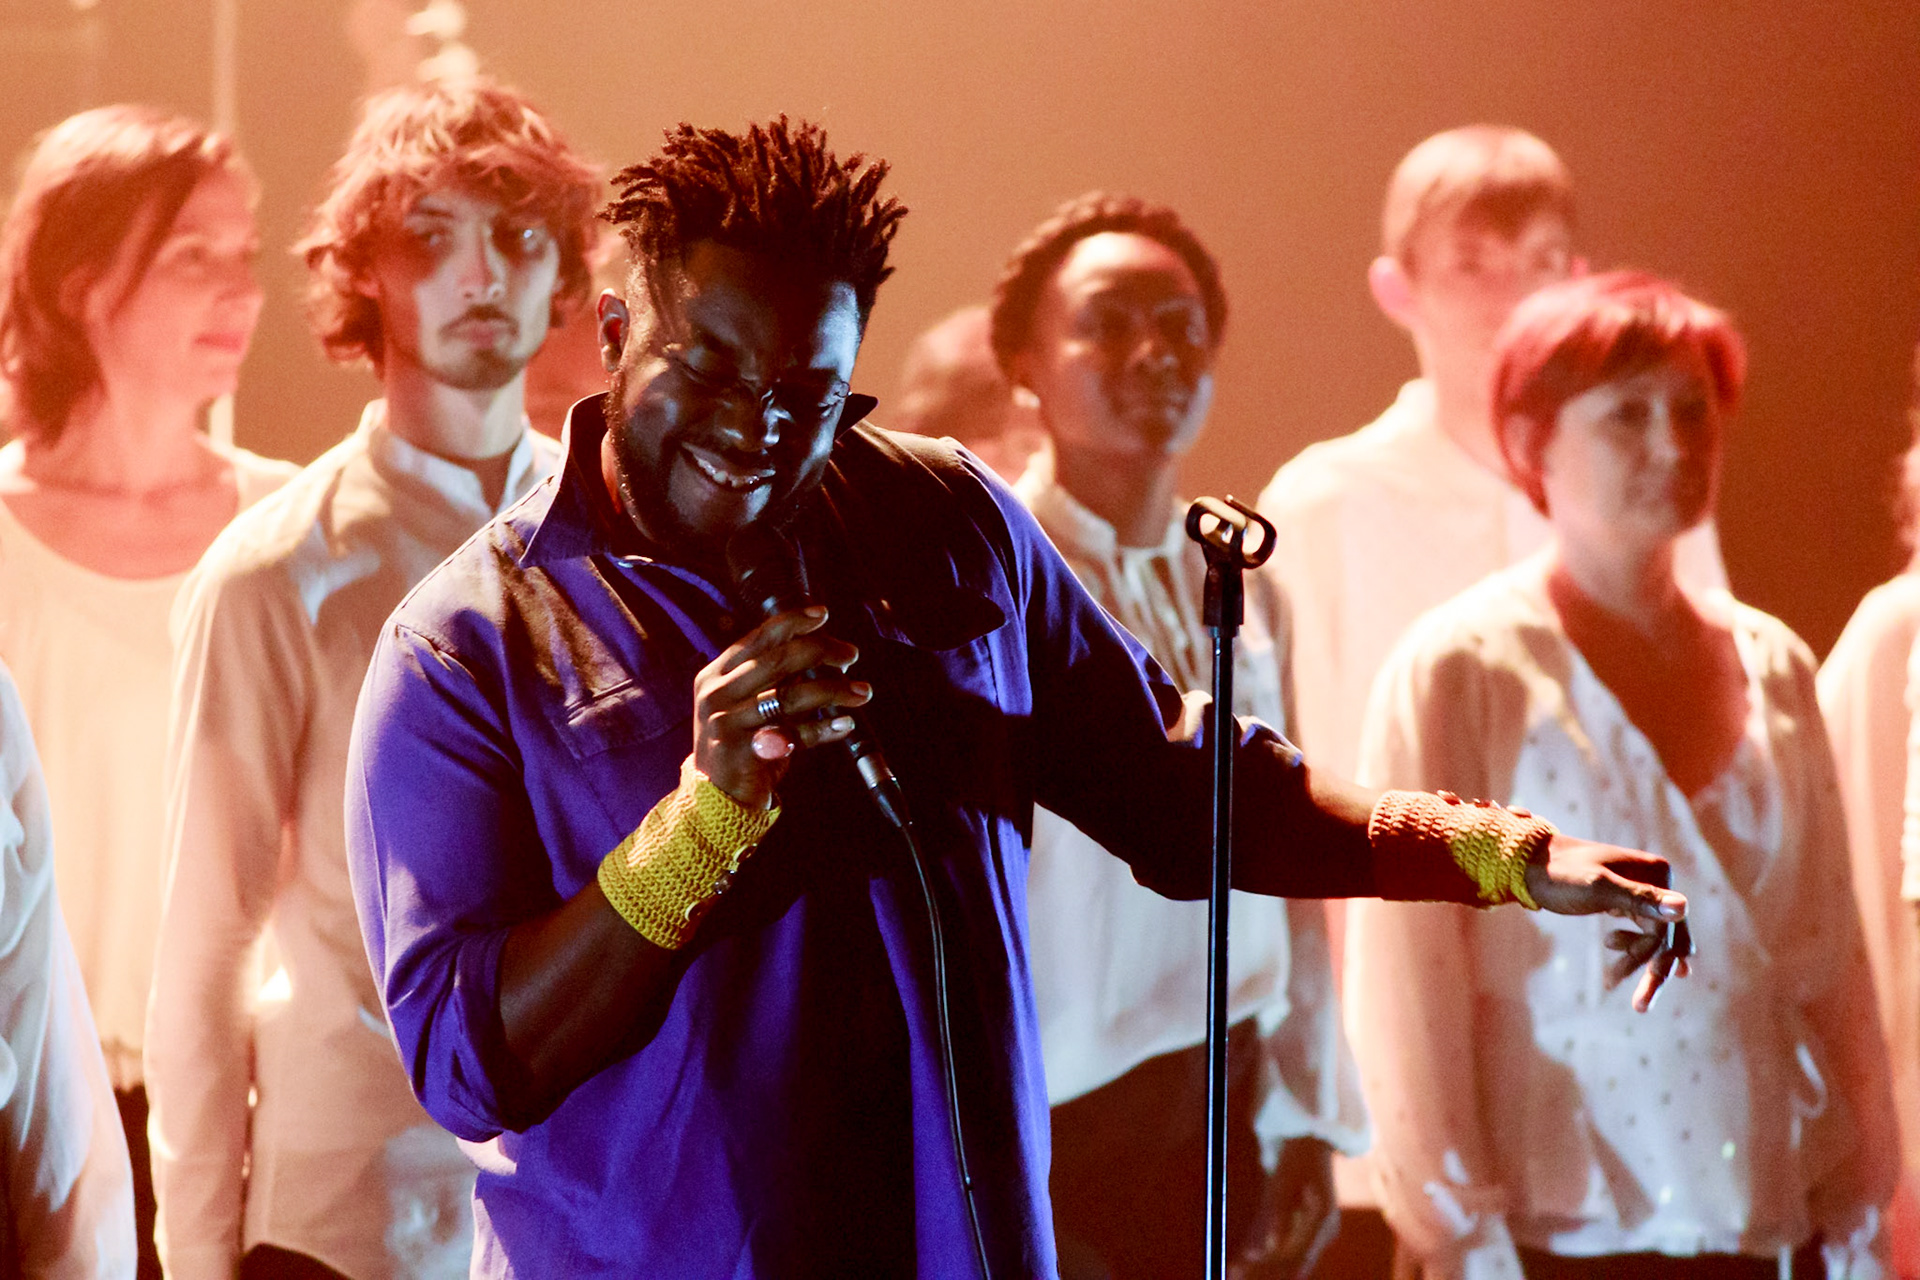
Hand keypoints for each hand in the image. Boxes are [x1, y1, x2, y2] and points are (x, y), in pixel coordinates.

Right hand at [692, 606, 870, 808]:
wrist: (716, 796)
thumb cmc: (740, 745)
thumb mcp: (746, 704)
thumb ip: (773, 679)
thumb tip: (819, 649)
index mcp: (716, 676)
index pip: (757, 638)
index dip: (792, 622)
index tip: (822, 614)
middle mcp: (717, 694)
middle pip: (778, 661)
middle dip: (821, 651)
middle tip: (850, 654)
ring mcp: (727, 722)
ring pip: (791, 696)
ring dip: (834, 690)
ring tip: (862, 691)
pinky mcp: (743, 751)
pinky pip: (794, 734)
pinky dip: (824, 728)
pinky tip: (845, 723)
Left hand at [1234, 1137, 1337, 1279]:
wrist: (1311, 1144)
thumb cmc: (1294, 1160)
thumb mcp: (1284, 1183)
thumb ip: (1281, 1214)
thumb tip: (1272, 1245)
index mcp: (1323, 1217)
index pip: (1297, 1255)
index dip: (1269, 1267)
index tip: (1242, 1269)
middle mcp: (1326, 1231)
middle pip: (1293, 1263)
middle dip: (1264, 1272)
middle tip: (1232, 1273)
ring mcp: (1320, 1234)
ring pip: (1291, 1261)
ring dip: (1263, 1270)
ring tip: (1232, 1271)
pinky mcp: (1311, 1234)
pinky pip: (1289, 1252)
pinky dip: (1269, 1260)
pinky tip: (1244, 1263)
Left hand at [1525, 835, 1689, 1011]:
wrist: (1528, 862)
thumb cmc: (1559, 874)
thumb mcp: (1597, 889)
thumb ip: (1639, 898)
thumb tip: (1684, 908)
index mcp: (1657, 873)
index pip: (1665, 927)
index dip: (1646, 958)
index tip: (1614, 981)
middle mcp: (1657, 878)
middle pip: (1667, 934)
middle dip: (1653, 969)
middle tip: (1640, 1007)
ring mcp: (1643, 888)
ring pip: (1657, 936)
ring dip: (1641, 961)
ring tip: (1612, 980)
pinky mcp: (1627, 898)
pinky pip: (1645, 929)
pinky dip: (1638, 948)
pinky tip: (1628, 957)